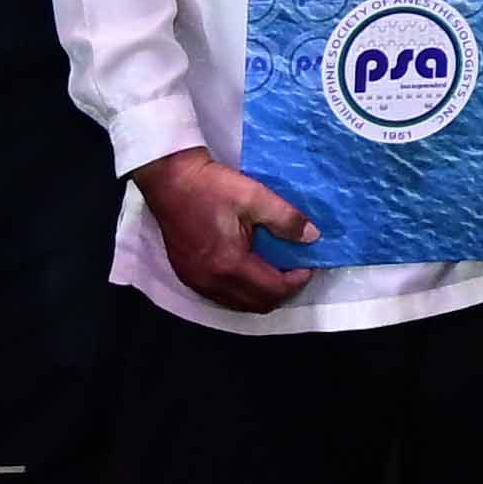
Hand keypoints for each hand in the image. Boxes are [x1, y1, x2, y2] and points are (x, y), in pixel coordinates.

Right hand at [134, 147, 319, 314]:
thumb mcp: (254, 196)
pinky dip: (242, 290)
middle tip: (294, 269)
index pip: (273, 290)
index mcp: (229, 263)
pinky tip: (250, 270)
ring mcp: (196, 281)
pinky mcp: (187, 275)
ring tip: (275, 270)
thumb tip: (312, 237)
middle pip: (258, 304)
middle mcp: (211, 280)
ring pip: (239, 303)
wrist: (170, 179)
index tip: (307, 264)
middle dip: (282, 290)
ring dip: (262, 292)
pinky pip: (222, 296)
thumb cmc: (211, 186)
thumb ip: (285, 219)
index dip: (297, 281)